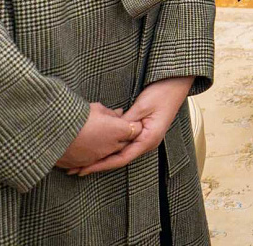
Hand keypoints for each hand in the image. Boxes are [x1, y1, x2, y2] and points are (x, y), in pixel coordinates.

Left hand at [68, 76, 193, 176]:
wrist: (176, 82)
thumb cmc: (162, 93)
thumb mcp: (141, 107)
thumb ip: (126, 123)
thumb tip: (110, 134)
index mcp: (149, 139)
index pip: (121, 158)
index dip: (101, 165)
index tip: (84, 169)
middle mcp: (147, 142)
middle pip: (120, 159)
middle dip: (98, 165)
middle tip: (76, 169)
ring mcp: (146, 138)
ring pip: (121, 153)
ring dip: (103, 157)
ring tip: (83, 162)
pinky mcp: (143, 131)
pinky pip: (124, 144)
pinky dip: (110, 148)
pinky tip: (99, 148)